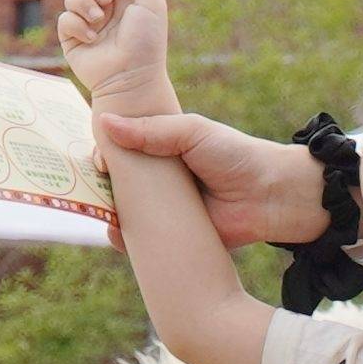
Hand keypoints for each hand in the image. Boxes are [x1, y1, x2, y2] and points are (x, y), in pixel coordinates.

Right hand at [55, 0, 176, 117]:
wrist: (130, 78)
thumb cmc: (146, 43)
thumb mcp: (152, 4)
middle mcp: (106, 8)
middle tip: (106, 0)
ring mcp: (88, 23)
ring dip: (83, 3)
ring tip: (98, 19)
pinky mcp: (73, 38)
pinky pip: (65, 19)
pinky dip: (77, 25)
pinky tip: (92, 38)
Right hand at [88, 105, 330, 250]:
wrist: (273, 195)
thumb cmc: (236, 155)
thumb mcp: (192, 133)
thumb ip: (150, 130)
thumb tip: (104, 123)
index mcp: (165, 150)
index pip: (125, 150)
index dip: (106, 154)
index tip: (96, 159)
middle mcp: (162, 180)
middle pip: (121, 183)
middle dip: (101, 186)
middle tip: (89, 188)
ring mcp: (168, 209)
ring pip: (128, 213)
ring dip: (109, 213)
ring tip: (97, 212)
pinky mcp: (176, 236)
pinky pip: (145, 240)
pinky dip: (127, 241)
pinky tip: (116, 235)